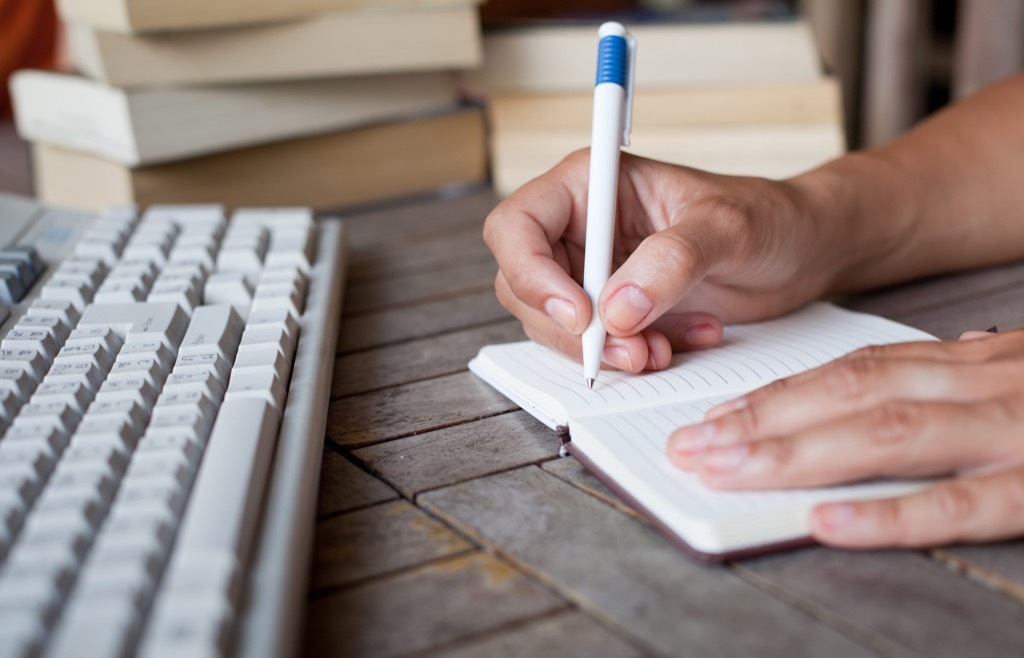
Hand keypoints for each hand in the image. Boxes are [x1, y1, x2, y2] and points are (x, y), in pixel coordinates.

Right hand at [483, 151, 839, 372]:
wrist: (800, 253)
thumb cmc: (767, 216)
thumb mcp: (726, 226)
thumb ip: (672, 260)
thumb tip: (617, 309)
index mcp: (591, 185)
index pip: (518, 226)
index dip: (531, 273)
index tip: (579, 313)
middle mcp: (581, 230)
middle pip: (524, 285)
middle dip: (570, 329)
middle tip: (627, 350)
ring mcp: (594, 274)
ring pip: (555, 326)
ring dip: (603, 352)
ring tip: (663, 351)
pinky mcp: (615, 313)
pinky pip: (595, 347)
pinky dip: (632, 357)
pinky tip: (683, 343)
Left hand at [667, 330, 1023, 547]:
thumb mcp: (1020, 376)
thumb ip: (963, 376)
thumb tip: (922, 362)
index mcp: (970, 366)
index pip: (855, 371)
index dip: (778, 395)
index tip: (716, 416)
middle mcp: (981, 388)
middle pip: (853, 394)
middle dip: (763, 421)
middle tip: (691, 446)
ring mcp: (1013, 432)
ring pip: (889, 434)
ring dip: (797, 454)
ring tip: (729, 471)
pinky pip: (962, 503)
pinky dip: (889, 514)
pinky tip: (825, 521)